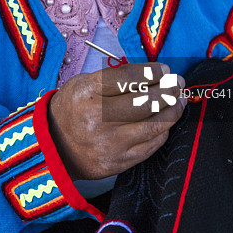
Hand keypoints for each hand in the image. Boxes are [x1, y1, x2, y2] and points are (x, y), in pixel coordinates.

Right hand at [48, 63, 185, 179]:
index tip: (165, 70)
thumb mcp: (85, 83)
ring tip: (178, 101)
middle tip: (178, 84)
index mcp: (88, 92)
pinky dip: (161, 132)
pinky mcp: (117, 162)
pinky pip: (150, 146)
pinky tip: (164, 123)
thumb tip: (153, 75)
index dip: (152, 73)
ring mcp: (109, 143)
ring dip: (172, 111)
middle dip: (168, 91)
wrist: (54, 145)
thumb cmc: (74, 107)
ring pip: (153, 126)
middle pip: (145, 102)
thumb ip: (116, 78)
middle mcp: (99, 118)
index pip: (129, 79)